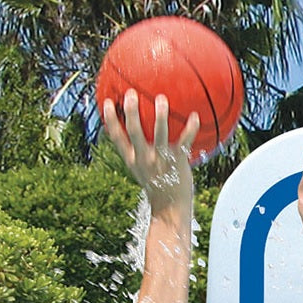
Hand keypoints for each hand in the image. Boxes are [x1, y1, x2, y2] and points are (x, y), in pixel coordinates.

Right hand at [103, 89, 198, 213]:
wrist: (170, 208)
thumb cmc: (157, 186)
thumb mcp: (141, 171)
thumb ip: (138, 153)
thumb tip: (137, 134)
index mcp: (132, 159)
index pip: (116, 137)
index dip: (110, 119)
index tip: (106, 102)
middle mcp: (144, 158)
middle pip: (134, 131)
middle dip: (131, 112)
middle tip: (131, 94)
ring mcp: (161, 160)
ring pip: (159, 134)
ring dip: (160, 116)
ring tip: (162, 99)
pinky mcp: (178, 162)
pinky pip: (184, 142)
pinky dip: (191, 129)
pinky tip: (195, 115)